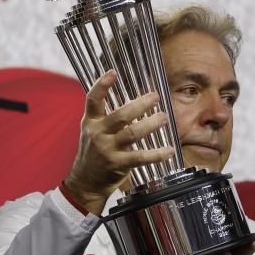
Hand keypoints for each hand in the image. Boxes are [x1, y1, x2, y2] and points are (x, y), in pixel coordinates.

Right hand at [64, 70, 174, 214]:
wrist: (86, 182)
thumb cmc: (93, 153)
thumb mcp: (92, 131)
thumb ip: (105, 116)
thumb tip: (132, 100)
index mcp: (90, 122)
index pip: (93, 100)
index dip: (102, 85)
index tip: (113, 72)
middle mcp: (97, 133)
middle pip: (120, 115)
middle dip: (140, 104)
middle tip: (155, 96)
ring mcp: (107, 149)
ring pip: (132, 133)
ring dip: (151, 124)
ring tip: (164, 117)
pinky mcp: (117, 164)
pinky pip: (140, 157)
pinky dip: (157, 154)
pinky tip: (169, 150)